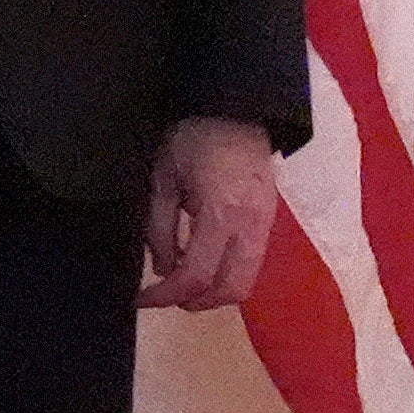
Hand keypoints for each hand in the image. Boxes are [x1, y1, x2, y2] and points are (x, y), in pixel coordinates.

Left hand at [138, 116, 279, 311]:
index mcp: (221, 213)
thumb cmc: (194, 138)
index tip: (143, 299)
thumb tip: (162, 269)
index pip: (195, 274)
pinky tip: (202, 262)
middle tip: (165, 295)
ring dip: (213, 292)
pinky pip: (251, 264)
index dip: (167, 295)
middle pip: (230, 290)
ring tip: (182, 281)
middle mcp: (250, 227)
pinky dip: (226, 275)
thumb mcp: (163, 180)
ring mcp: (266, 226)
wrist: (238, 110)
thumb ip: (159, 228)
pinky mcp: (269, 222)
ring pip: (245, 282)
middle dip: (195, 302)